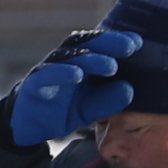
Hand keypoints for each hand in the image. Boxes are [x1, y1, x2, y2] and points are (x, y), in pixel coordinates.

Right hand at [9, 27, 141, 142]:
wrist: (28, 127)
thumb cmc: (62, 109)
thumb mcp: (91, 108)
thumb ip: (108, 99)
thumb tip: (129, 88)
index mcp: (81, 62)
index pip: (100, 45)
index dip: (118, 41)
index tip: (139, 43)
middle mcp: (64, 61)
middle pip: (86, 44)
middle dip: (108, 43)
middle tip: (129, 47)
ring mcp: (47, 70)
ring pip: (68, 57)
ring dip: (90, 59)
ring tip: (110, 65)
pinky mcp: (33, 84)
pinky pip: (46, 74)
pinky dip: (61, 72)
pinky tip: (77, 75)